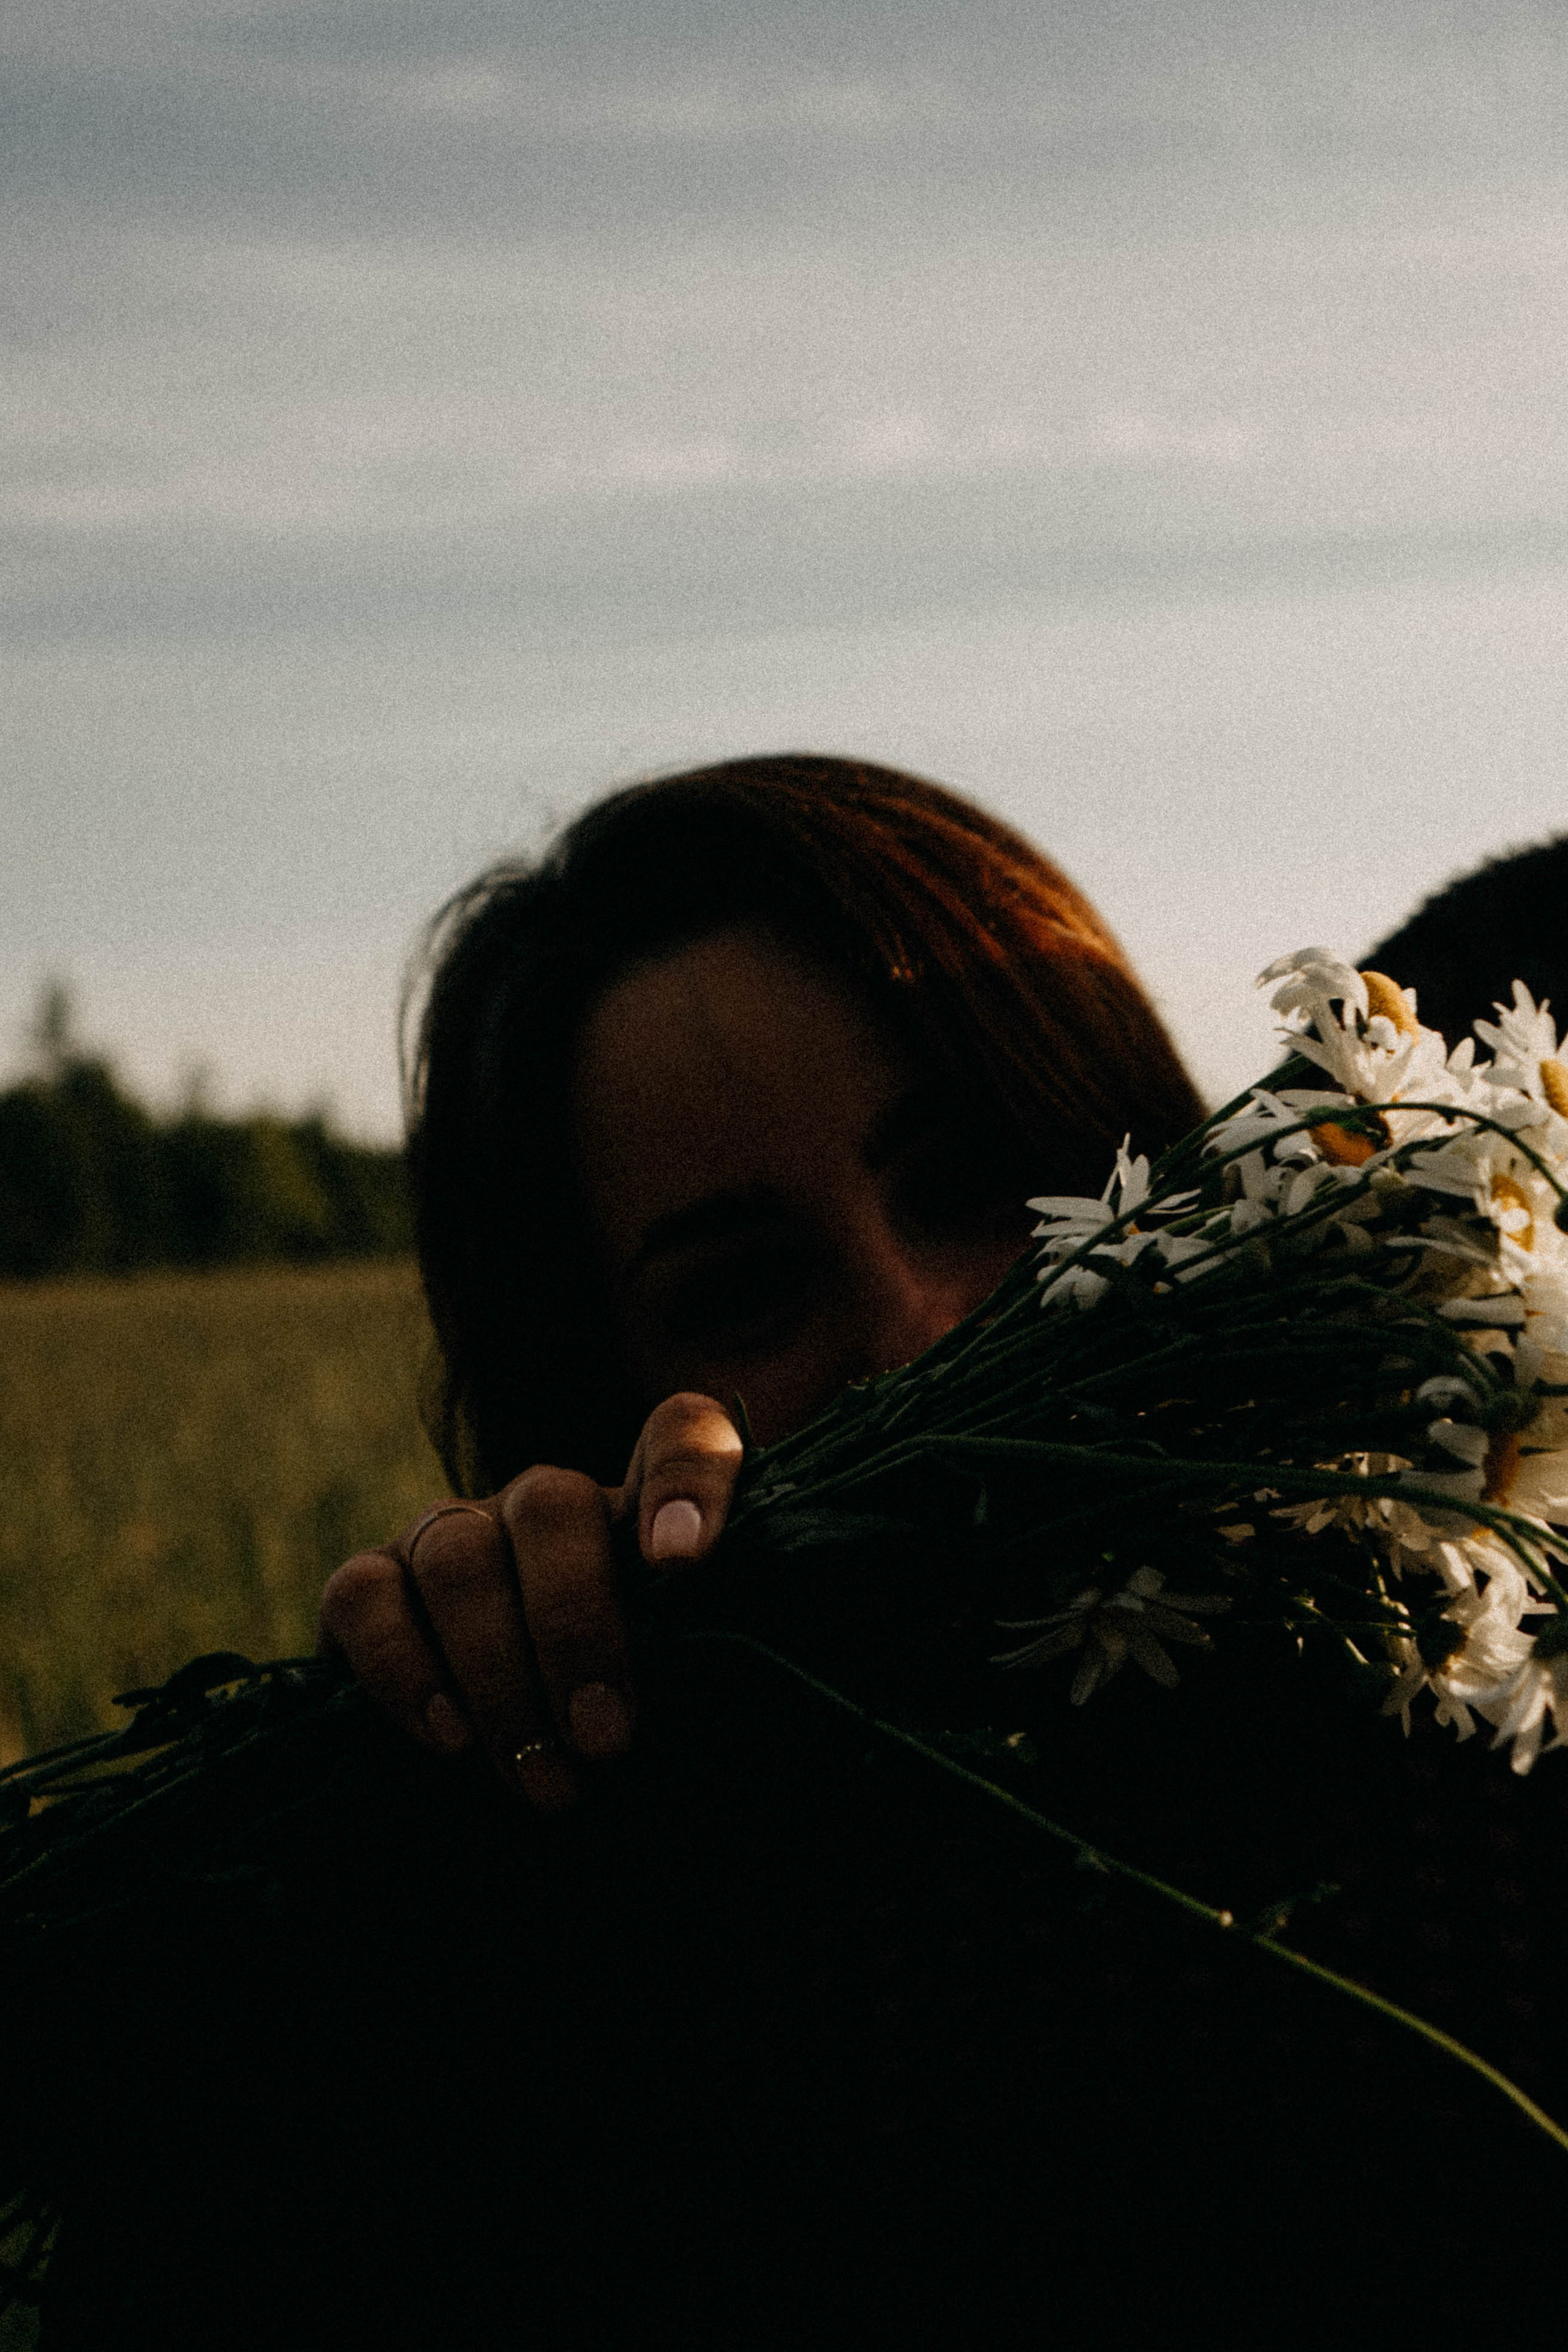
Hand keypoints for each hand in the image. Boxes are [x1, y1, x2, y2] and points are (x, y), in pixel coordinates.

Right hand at [318, 1392, 744, 1809]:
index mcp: (636, 1515)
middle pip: (552, 1506)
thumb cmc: (618, 1735)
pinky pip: (363, 1595)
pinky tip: (449, 1738)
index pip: (678, 1437)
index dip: (687, 1481)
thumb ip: (713, 1675)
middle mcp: (541, 1507)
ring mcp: (448, 1536)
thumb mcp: (685, 1701)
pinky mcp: (367, 1587)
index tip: (685, 1565)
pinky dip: (402, 1668)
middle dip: (576, 1628)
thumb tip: (761, 1710)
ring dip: (498, 1672)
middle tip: (607, 1742)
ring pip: (457, 1554)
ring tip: (542, 1777)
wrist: (509, 1775)